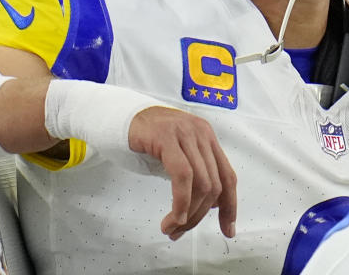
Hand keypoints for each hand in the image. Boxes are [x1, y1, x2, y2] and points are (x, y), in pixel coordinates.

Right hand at [128, 106, 237, 240]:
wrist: (118, 116)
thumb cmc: (146, 140)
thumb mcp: (177, 156)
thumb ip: (195, 174)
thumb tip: (212, 205)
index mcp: (207, 138)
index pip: (228, 176)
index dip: (230, 206)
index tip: (228, 230)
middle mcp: (201, 133)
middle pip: (214, 185)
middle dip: (199, 215)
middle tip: (180, 232)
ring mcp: (185, 133)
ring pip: (201, 183)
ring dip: (188, 214)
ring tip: (171, 228)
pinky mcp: (166, 137)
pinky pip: (182, 175)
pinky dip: (181, 200)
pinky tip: (174, 216)